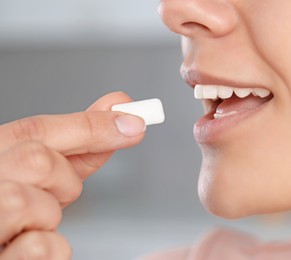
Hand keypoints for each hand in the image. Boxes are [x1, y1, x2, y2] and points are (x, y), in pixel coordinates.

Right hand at [0, 92, 144, 258]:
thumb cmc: (16, 203)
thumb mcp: (44, 168)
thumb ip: (80, 141)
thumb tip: (121, 113)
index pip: (37, 129)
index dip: (92, 126)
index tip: (133, 122)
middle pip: (38, 161)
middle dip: (64, 179)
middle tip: (55, 193)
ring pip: (33, 204)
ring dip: (51, 215)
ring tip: (36, 221)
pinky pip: (40, 248)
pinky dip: (53, 248)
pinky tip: (33, 244)